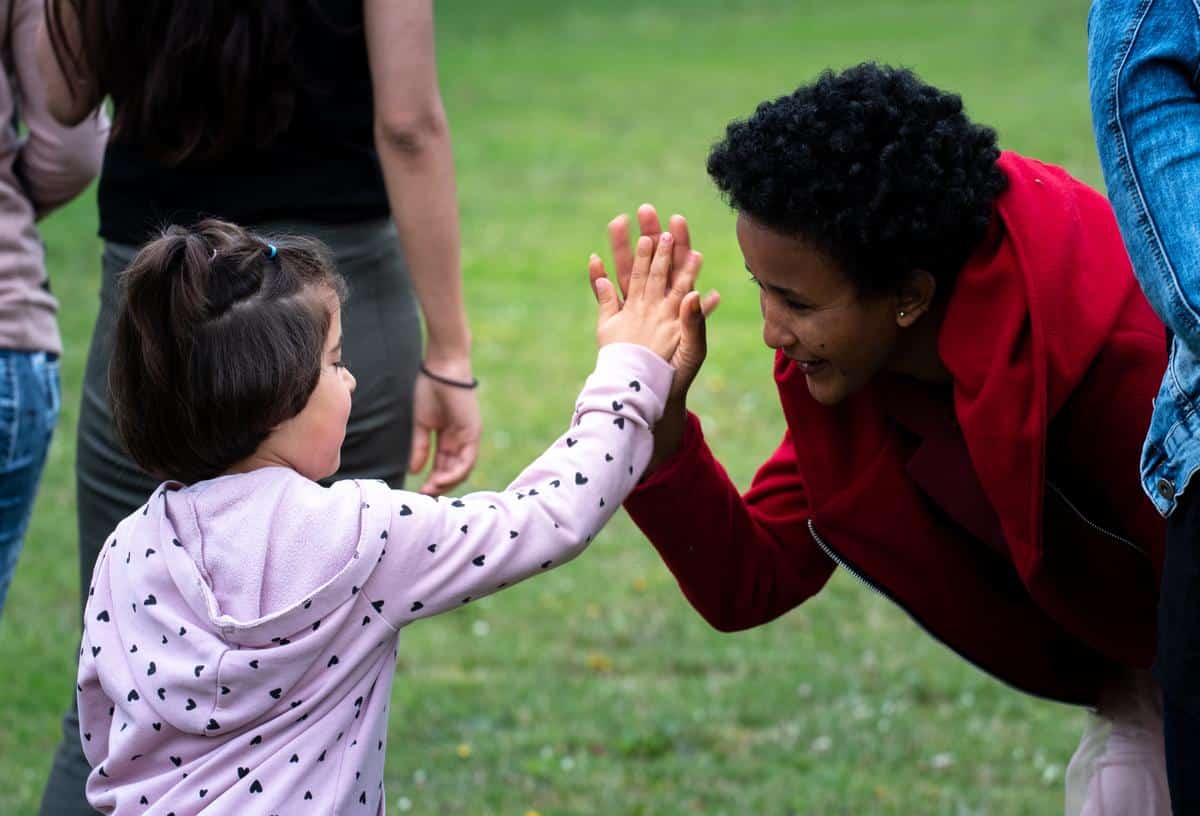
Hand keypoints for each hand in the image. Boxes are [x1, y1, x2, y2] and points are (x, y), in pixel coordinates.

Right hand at [409, 370, 481, 494]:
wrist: (441, 369)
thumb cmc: (430, 391)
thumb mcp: (422, 425)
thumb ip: (420, 448)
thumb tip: (414, 471)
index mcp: (450, 438)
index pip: (444, 465)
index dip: (433, 479)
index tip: (420, 491)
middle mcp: (462, 440)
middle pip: (454, 471)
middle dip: (440, 486)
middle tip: (425, 497)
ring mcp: (469, 437)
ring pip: (462, 469)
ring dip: (447, 483)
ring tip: (431, 491)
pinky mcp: (473, 433)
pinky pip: (467, 460)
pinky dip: (454, 473)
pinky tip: (440, 481)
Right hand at [605, 204, 719, 401]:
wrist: (655, 392)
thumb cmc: (679, 372)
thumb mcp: (693, 348)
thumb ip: (694, 322)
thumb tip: (695, 294)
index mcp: (674, 304)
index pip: (678, 267)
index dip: (678, 244)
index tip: (676, 220)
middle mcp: (654, 301)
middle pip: (651, 261)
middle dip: (649, 234)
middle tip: (645, 208)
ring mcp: (633, 309)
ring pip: (626, 272)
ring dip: (621, 249)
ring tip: (617, 221)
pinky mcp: (614, 322)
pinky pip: (605, 297)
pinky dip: (598, 280)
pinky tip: (594, 261)